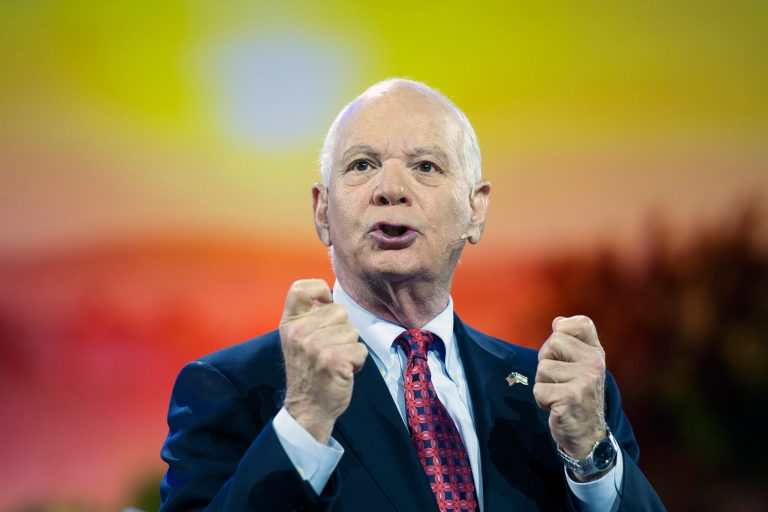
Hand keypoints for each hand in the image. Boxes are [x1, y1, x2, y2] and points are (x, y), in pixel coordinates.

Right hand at [279, 279, 367, 442]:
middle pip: (340, 310)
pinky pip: (360, 350)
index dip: (319, 289)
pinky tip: (344, 371)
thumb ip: (309, 317)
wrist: (307, 409)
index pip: (300, 288)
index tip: (325, 302)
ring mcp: (315, 346)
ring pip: (353, 331)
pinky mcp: (334, 360)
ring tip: (336, 361)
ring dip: (350, 347)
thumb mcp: (297, 340)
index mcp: (289, 324)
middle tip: (330, 349)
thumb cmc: (308, 371)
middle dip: (342, 329)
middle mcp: (299, 332)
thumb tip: (330, 296)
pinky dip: (358, 362)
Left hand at [533, 315, 607, 474]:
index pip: (581, 323)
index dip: (563, 330)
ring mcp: (585, 380)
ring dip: (543, 384)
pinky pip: (539, 390)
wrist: (586, 435)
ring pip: (542, 368)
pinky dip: (542, 400)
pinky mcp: (572, 397)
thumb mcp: (578, 366)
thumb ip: (569, 343)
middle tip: (559, 381)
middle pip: (552, 343)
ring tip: (558, 395)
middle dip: (546, 362)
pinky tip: (556, 407)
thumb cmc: (576, 395)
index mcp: (596, 353)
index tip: (563, 352)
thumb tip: (558, 321)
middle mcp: (595, 363)